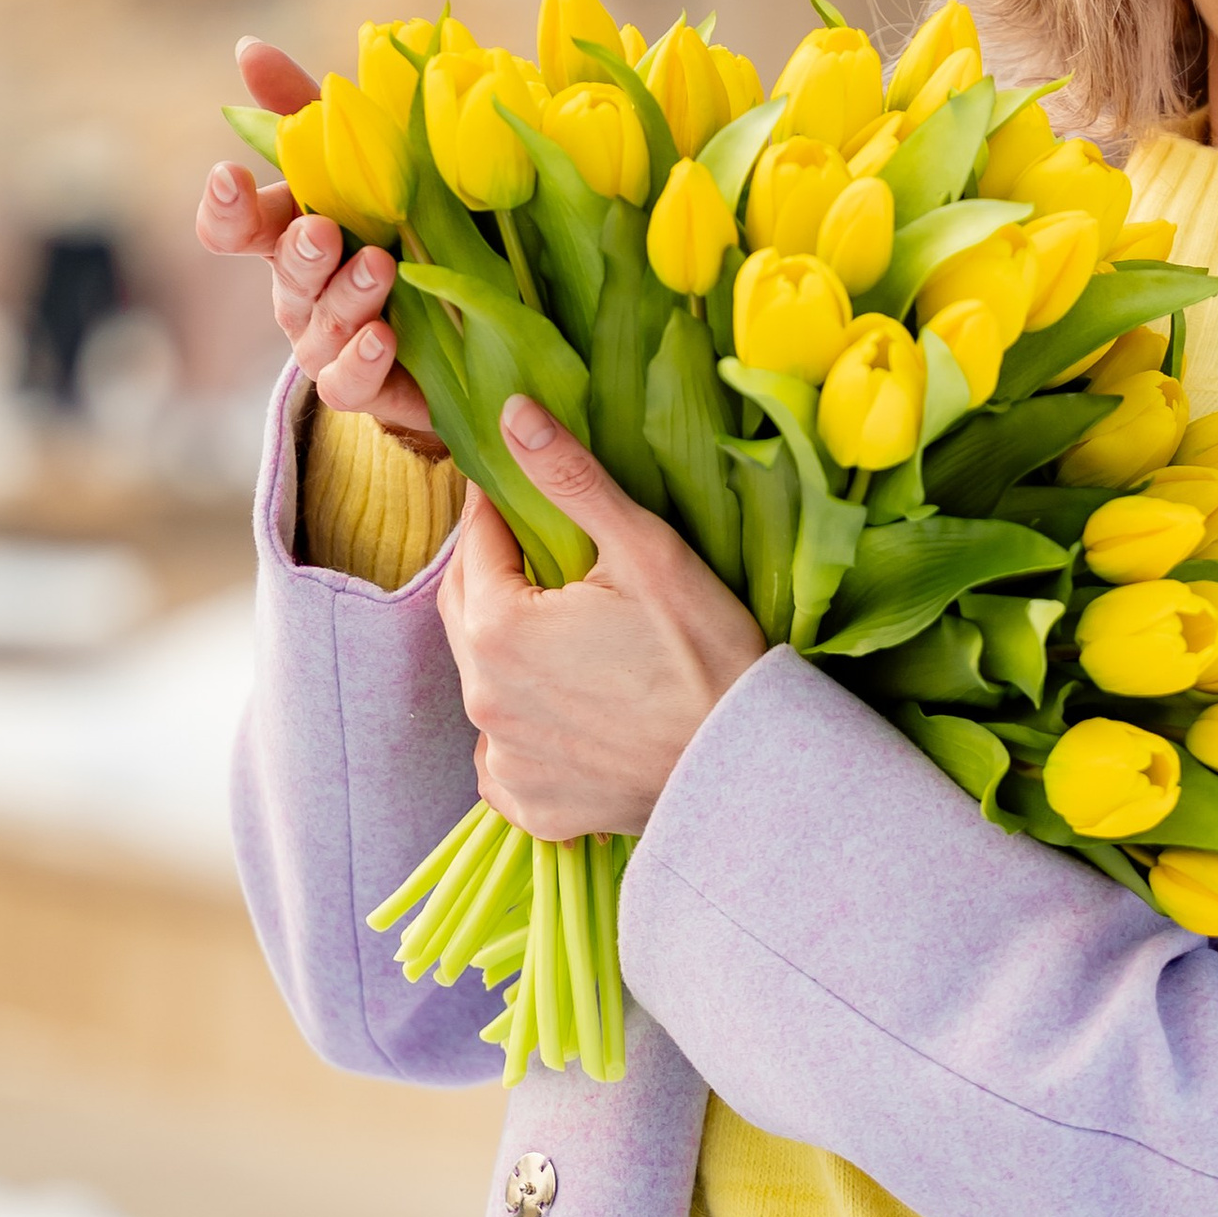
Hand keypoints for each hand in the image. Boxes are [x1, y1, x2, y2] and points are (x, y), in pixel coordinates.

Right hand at [192, 36, 439, 451]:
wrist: (472, 316)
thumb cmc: (408, 224)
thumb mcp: (372, 162)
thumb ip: (309, 115)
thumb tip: (247, 47)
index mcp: (293, 232)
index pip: (235, 224)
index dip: (225, 205)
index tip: (230, 175)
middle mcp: (303, 290)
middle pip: (283, 273)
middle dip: (301, 252)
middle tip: (325, 230)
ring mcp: (330, 342)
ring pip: (318, 326)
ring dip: (345, 297)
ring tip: (380, 267)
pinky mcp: (369, 386)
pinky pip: (347, 385)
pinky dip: (361, 363)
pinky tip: (385, 337)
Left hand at [445, 397, 767, 834]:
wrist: (748, 768)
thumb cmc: (706, 653)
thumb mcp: (645, 550)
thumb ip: (570, 480)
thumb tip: (511, 414)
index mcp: (497, 626)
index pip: (476, 541)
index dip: (503, 511)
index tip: (534, 501)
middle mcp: (482, 696)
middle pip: (468, 608)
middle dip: (499, 576)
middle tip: (554, 560)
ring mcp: (504, 756)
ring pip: (485, 678)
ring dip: (511, 651)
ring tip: (572, 638)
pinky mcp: (529, 803)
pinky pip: (506, 751)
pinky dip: (527, 727)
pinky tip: (572, 712)